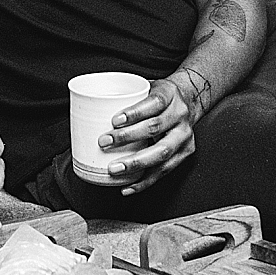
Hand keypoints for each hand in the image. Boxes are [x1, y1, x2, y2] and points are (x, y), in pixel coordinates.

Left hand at [100, 77, 196, 195]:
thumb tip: (87, 104)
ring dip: (135, 163)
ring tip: (114, 169)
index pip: (154, 103)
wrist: (188, 101)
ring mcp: (185, 136)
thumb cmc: (160, 96)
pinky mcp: (185, 153)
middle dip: (128, 137)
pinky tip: (128, 187)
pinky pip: (165, 171)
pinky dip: (145, 181)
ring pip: (162, 153)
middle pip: (156, 128)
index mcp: (170, 94)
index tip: (114, 121)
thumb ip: (125, 95)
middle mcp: (180, 116)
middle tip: (105, 142)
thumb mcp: (146, 87)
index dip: (134, 113)